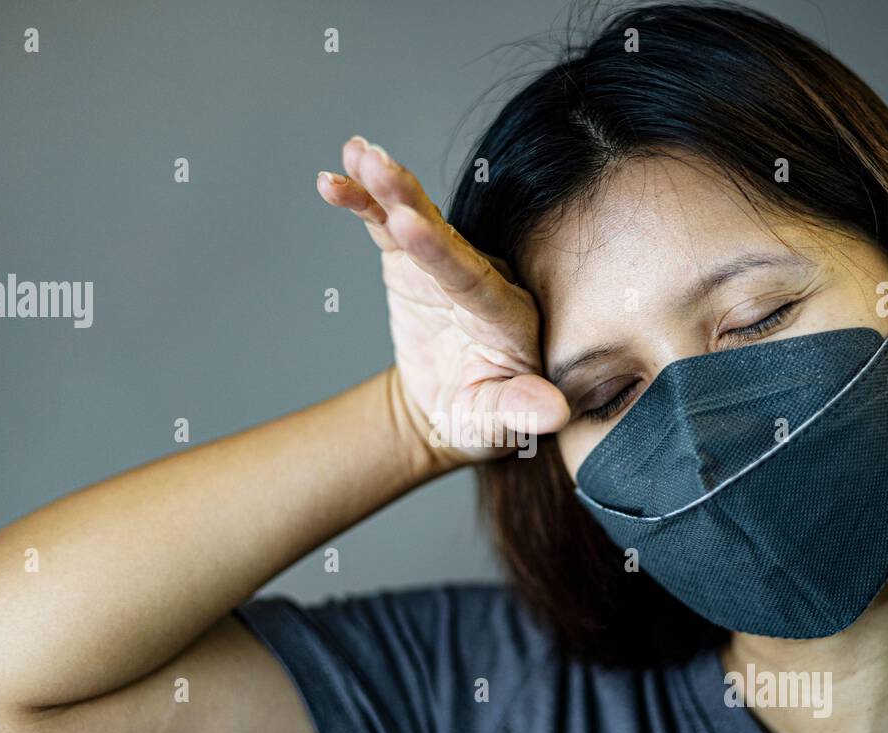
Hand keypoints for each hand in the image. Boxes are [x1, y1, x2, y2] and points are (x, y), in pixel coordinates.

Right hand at [316, 135, 569, 463]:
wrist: (453, 407)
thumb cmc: (482, 420)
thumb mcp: (498, 424)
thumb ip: (520, 413)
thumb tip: (553, 413)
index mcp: (505, 316)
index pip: (470, 277)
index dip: (437, 250)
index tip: (407, 223)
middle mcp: (480, 279)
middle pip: (444, 234)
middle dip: (409, 199)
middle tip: (378, 165)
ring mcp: (444, 265)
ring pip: (417, 218)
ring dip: (386, 186)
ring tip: (356, 154)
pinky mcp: (412, 261)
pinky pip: (386, 227)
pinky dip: (363, 202)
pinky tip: (334, 181)